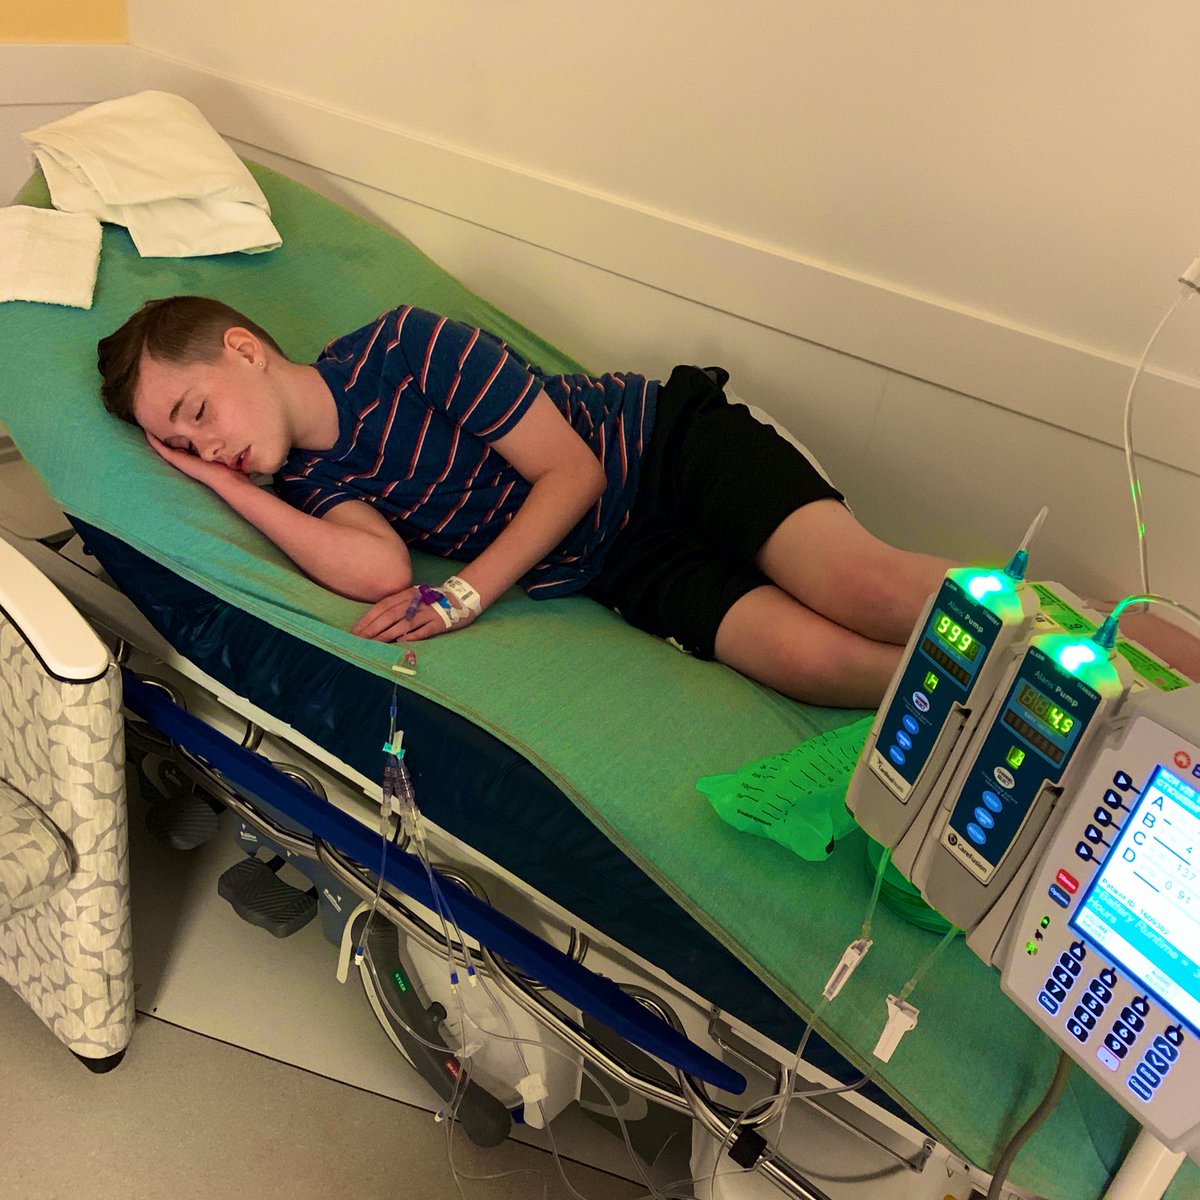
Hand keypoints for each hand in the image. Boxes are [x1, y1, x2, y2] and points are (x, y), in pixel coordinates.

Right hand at [146, 433, 252, 494]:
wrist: (229, 481)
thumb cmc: (231, 470)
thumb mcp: (226, 453)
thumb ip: (224, 446)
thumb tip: (231, 434)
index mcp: (197, 457)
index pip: (183, 445)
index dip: (175, 435)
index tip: (168, 423)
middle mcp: (187, 459)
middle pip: (172, 445)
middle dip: (163, 434)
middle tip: (151, 420)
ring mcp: (181, 461)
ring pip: (164, 447)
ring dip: (155, 437)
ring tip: (145, 424)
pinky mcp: (178, 461)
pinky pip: (163, 450)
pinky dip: (155, 442)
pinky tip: (147, 432)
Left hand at [351, 585, 479, 643]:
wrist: (461, 597)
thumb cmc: (433, 600)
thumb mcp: (414, 596)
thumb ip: (397, 605)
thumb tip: (376, 621)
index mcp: (406, 594)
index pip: (382, 606)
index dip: (368, 619)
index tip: (356, 630)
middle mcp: (415, 602)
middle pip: (389, 616)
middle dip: (373, 629)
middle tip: (360, 640)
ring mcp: (427, 612)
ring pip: (403, 624)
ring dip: (387, 635)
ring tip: (374, 644)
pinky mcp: (439, 623)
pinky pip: (423, 631)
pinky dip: (411, 637)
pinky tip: (400, 643)